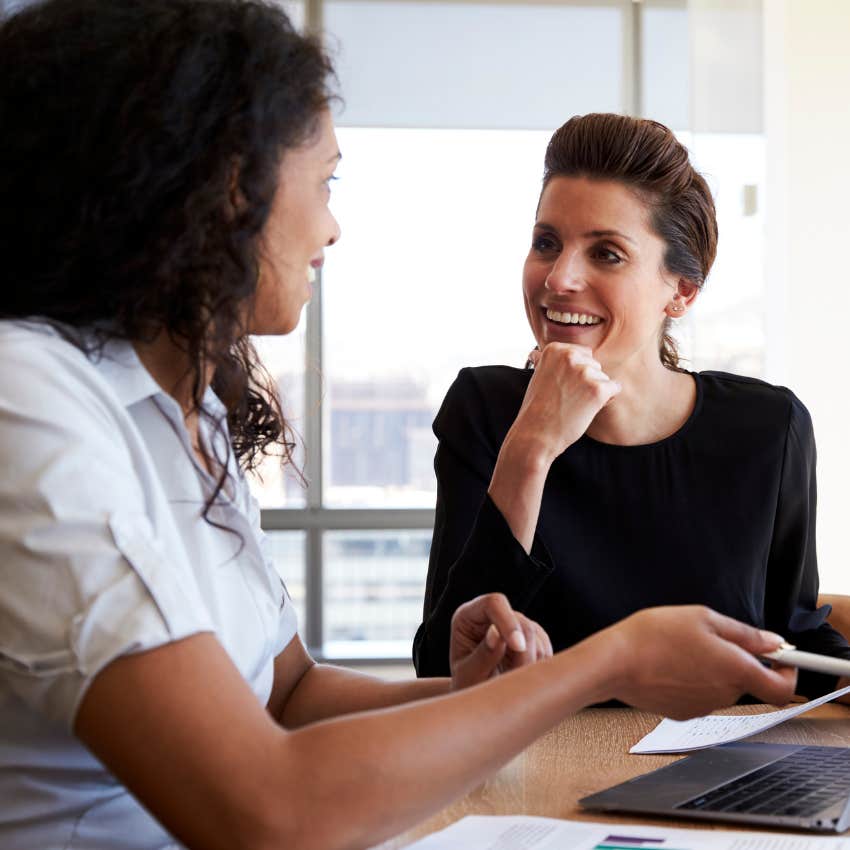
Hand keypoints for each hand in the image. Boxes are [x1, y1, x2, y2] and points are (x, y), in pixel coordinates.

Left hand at [449, 593, 552, 689]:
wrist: (478, 701)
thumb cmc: (467, 686)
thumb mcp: (468, 676)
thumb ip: (482, 655)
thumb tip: (496, 633)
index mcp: (467, 617)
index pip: (492, 603)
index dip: (507, 622)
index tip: (518, 647)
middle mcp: (490, 615)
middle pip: (520, 620)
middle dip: (523, 651)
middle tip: (515, 678)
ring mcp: (512, 624)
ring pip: (536, 635)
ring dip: (529, 662)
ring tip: (510, 680)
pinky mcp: (530, 637)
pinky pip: (544, 647)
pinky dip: (537, 665)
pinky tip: (520, 676)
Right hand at [517, 343, 619, 461]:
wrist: (536, 434)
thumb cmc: (536, 409)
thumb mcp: (537, 377)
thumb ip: (546, 363)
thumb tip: (536, 353)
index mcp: (554, 349)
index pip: (583, 353)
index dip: (576, 373)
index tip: (561, 386)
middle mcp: (570, 356)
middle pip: (595, 365)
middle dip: (587, 382)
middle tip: (567, 398)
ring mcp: (584, 372)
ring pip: (604, 378)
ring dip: (594, 392)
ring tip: (574, 405)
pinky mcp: (597, 389)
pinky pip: (615, 388)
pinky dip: (606, 400)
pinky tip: (587, 409)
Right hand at [603, 606, 796, 718]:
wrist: (614, 663)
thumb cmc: (653, 636)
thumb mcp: (702, 618)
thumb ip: (744, 634)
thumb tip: (773, 643)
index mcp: (735, 670)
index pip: (782, 688)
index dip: (788, 673)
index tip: (780, 657)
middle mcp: (724, 694)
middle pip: (746, 681)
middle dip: (736, 659)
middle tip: (709, 635)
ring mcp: (702, 706)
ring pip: (720, 686)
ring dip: (711, 667)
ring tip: (680, 646)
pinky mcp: (681, 712)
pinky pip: (698, 694)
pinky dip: (691, 679)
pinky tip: (668, 662)